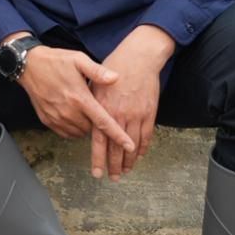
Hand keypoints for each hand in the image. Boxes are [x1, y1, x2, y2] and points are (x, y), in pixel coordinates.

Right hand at [18, 46, 134, 154]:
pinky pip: (66, 133)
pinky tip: (73, 115)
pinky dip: (73, 129)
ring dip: (86, 126)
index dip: (118, 136)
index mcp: (80, 98)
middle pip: (92, 130)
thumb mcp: (78, 59)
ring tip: (84, 111)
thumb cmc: (55, 61)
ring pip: (80, 132)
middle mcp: (68, 111)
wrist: (28, 65)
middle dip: (99, 125)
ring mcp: (56, 118)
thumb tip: (116, 78)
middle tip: (97, 110)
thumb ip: (97, 71)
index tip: (129, 146)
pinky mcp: (47, 120)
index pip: (103, 122)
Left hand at [91, 27, 173, 180]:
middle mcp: (120, 114)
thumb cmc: (114, 66)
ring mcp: (136, 114)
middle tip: (113, 178)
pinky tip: (138, 156)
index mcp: (103, 107)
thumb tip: (85, 119)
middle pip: (116, 147)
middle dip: (114, 165)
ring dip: (129, 161)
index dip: (98, 158)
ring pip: (132, 145)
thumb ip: (90, 101)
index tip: (97, 172)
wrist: (139, 57)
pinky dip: (143, 148)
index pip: (99, 139)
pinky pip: (146, 135)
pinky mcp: (149, 112)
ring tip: (125, 171)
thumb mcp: (94, 80)